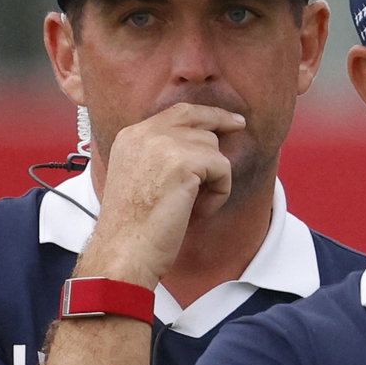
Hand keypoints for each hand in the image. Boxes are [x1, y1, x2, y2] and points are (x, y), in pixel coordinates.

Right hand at [82, 102, 244, 286]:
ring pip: (212, 147)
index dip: (204, 114)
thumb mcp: (139, 178)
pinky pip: (222, 168)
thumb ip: (159, 156)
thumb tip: (199, 144)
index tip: (225, 119)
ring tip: (193, 206)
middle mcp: (145, 133)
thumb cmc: (133, 228)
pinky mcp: (184, 162)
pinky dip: (219, 193)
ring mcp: (163, 144)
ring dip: (212, 179)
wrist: (125, 251)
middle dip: (221, 121)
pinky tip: (198, 212)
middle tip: (240, 125)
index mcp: (131, 136)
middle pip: (196, 119)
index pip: (175, 113)